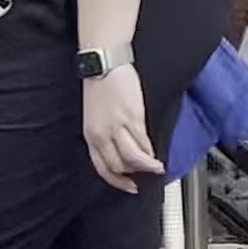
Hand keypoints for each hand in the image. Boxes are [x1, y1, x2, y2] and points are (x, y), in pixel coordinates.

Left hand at [83, 65, 158, 191]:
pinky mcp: (132, 116)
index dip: (117, 181)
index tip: (129, 185)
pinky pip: (142, 141)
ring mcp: (117, 126)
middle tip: (145, 178)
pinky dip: (150, 151)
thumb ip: (105, 134)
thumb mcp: (95, 116)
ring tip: (156, 169)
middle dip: (133, 176)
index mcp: (91, 135)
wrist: (103, 63)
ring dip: (146, 167)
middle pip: (118, 166)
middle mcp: (101, 134)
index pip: (102, 167)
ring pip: (132, 158)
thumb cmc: (100, 84)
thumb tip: (121, 148)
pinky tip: (155, 153)